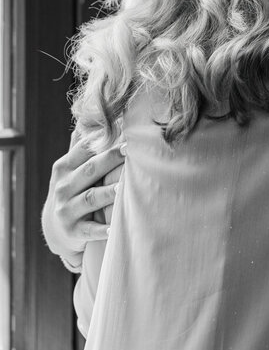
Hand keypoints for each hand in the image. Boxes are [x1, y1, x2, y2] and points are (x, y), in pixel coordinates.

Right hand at [41, 141, 123, 268]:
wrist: (55, 229)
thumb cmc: (70, 191)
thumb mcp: (68, 170)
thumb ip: (79, 147)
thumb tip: (88, 117)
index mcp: (63, 168)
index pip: (82, 150)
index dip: (102, 141)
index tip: (124, 131)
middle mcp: (62, 188)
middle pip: (89, 170)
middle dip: (110, 160)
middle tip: (131, 151)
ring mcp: (66, 210)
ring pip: (91, 199)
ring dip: (109, 193)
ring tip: (125, 187)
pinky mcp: (73, 231)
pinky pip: (90, 230)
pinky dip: (102, 229)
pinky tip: (116, 227)